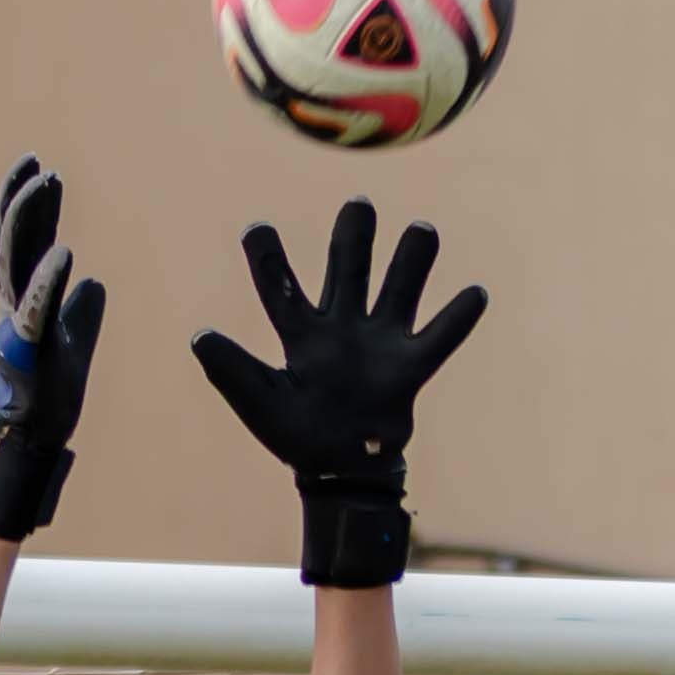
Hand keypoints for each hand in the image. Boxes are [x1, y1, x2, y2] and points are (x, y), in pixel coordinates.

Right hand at [0, 155, 105, 542]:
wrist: (41, 434)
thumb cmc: (53, 389)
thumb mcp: (76, 339)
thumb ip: (81, 309)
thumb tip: (94, 284)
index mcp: (25, 298)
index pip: (24, 241)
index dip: (30, 204)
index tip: (40, 166)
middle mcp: (14, 304)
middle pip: (12, 241)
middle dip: (20, 199)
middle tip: (35, 162)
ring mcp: (17, 325)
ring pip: (14, 262)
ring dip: (28, 221)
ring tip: (45, 185)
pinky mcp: (28, 351)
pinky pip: (36, 310)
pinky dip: (48, 281)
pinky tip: (65, 253)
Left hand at [194, 200, 487, 588]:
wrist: (341, 470)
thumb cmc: (296, 436)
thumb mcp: (259, 403)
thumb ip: (231, 372)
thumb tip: (199, 335)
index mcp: (301, 333)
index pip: (281, 286)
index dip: (267, 257)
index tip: (255, 229)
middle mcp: (342, 326)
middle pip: (347, 268)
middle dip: (354, 235)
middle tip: (359, 204)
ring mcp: (379, 343)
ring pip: (398, 290)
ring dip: (411, 262)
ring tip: (423, 230)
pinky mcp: (409, 367)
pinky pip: (438, 338)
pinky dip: (457, 318)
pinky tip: (475, 291)